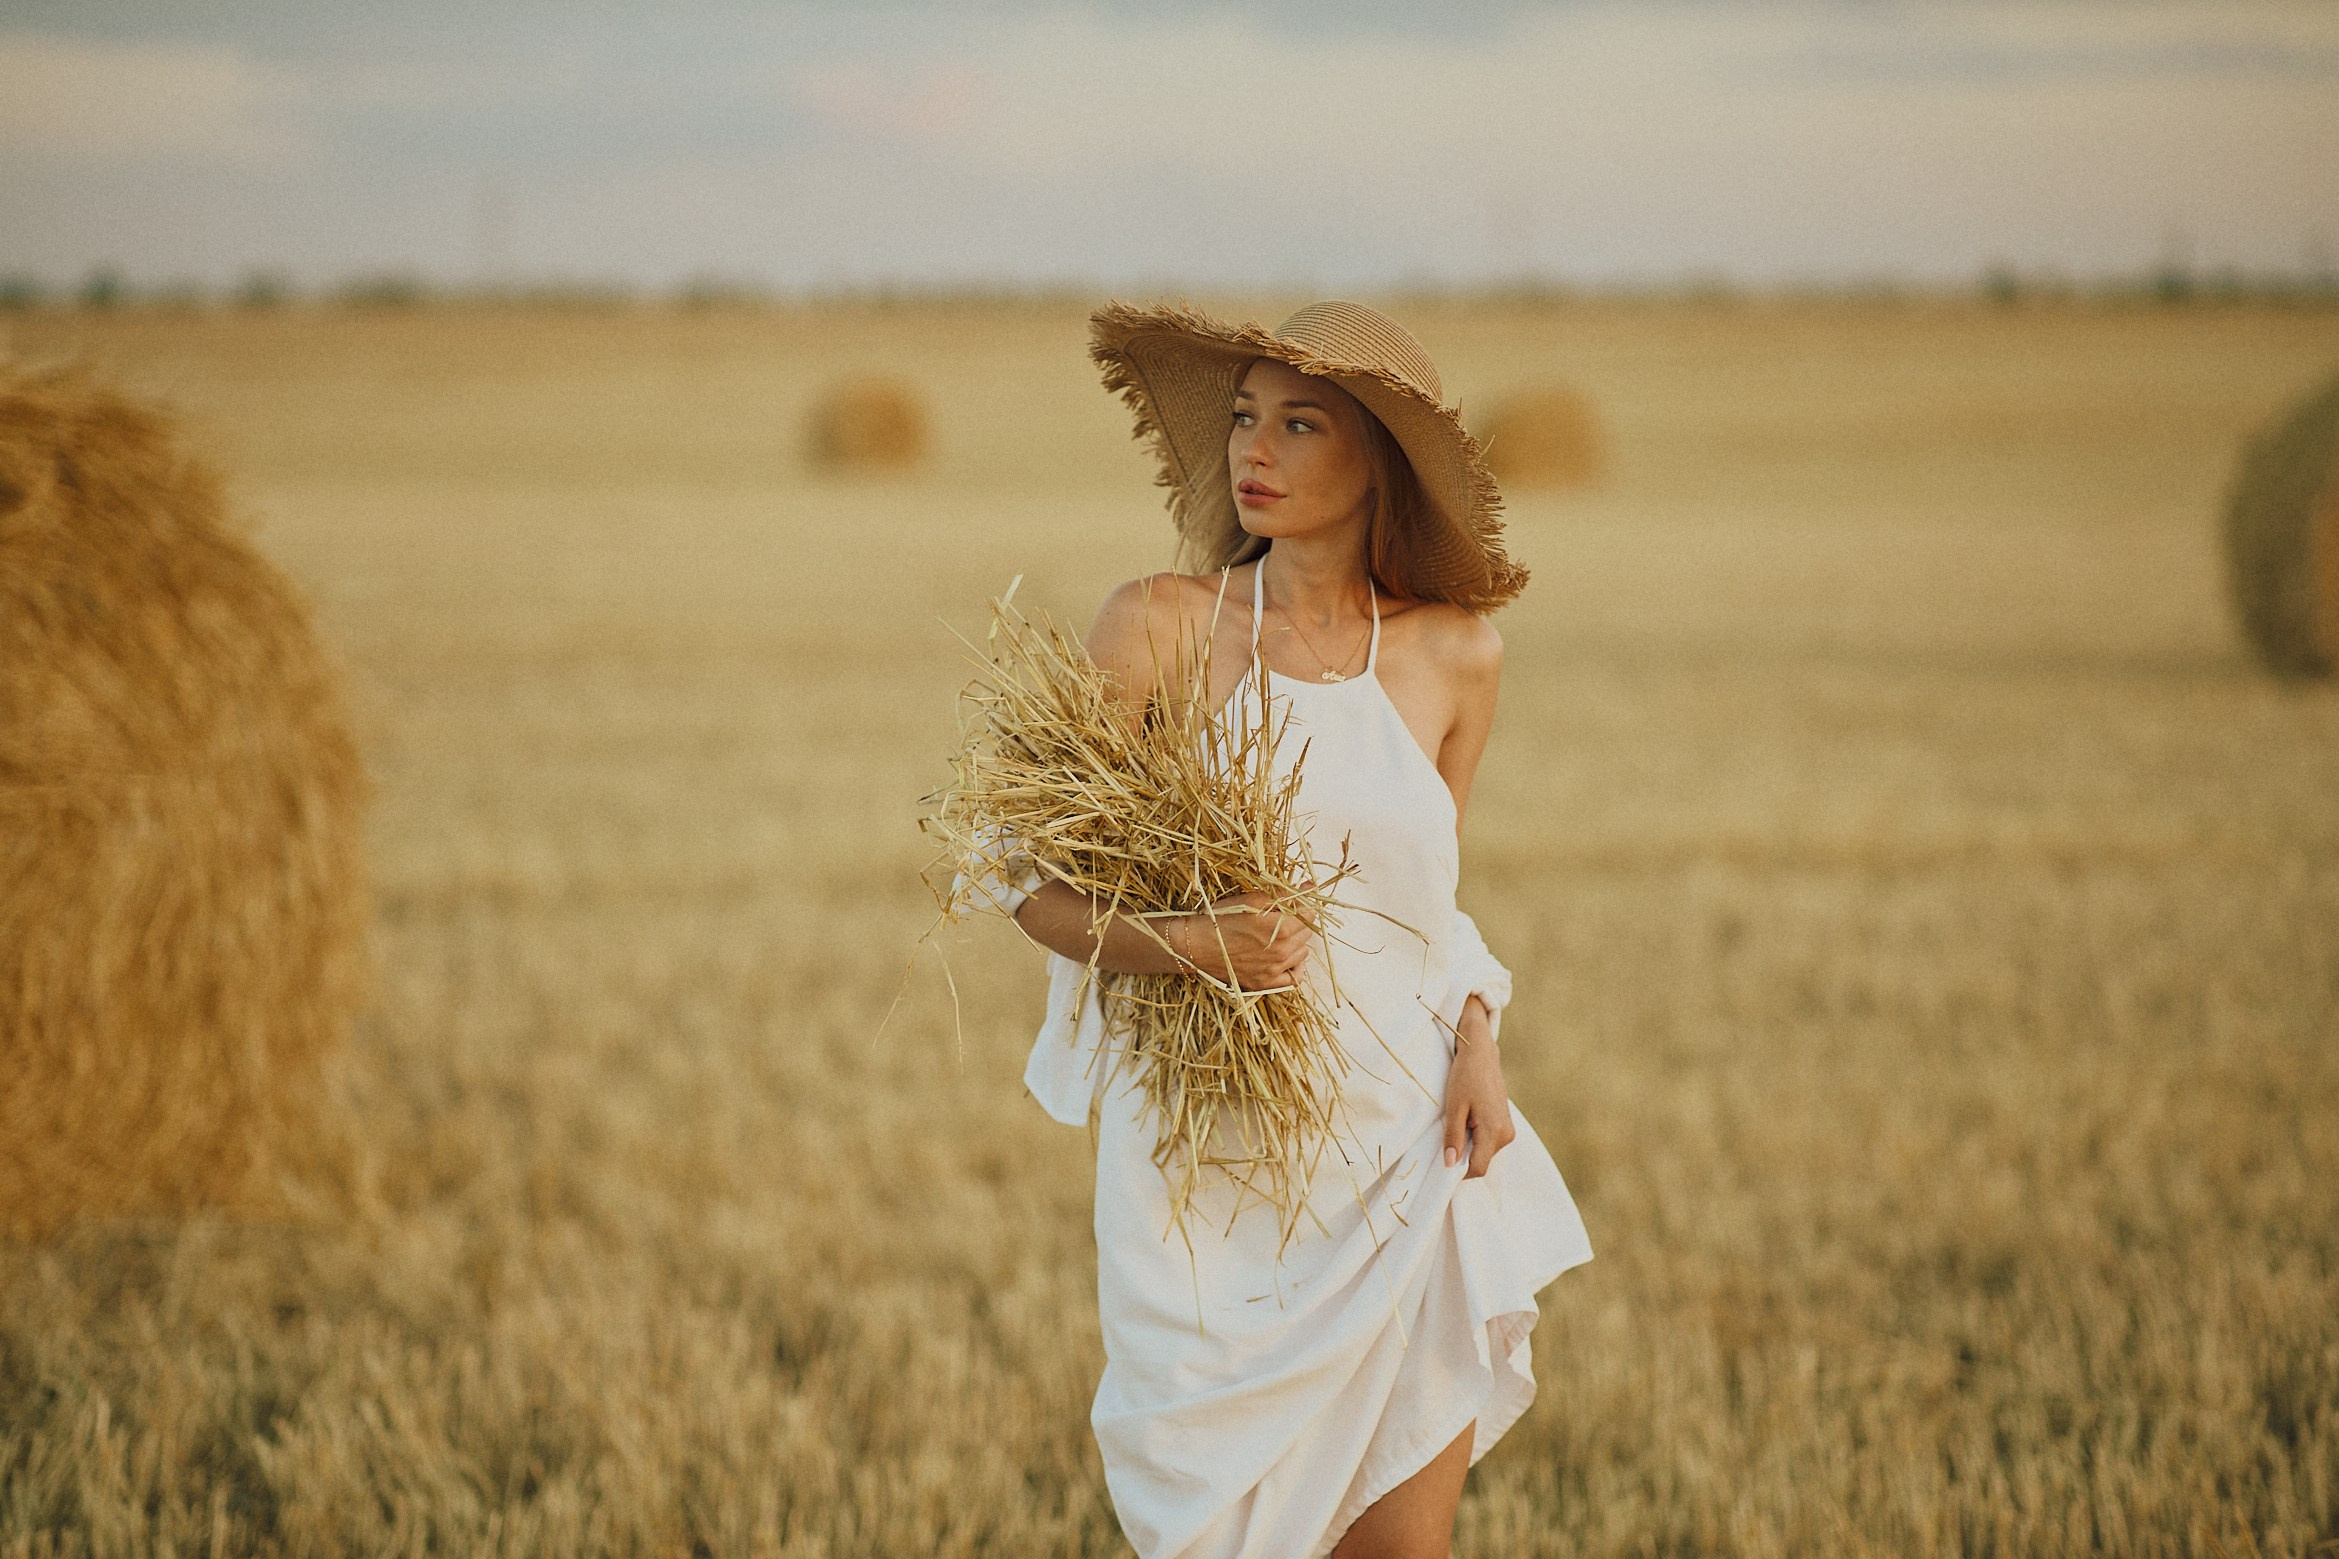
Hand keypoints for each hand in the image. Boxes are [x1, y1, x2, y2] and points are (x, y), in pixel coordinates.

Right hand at [1173, 891, 1311, 989]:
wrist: (1196, 945)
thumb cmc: (1221, 918)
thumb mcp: (1253, 899)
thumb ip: (1284, 895)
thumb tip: (1309, 886)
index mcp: (1282, 928)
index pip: (1309, 914)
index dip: (1303, 904)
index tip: (1296, 901)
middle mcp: (1282, 951)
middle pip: (1307, 933)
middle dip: (1299, 922)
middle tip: (1283, 916)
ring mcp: (1275, 970)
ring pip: (1302, 953)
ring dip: (1296, 943)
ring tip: (1279, 935)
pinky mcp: (1265, 983)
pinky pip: (1293, 979)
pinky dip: (1294, 967)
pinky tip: (1285, 958)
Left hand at [1442, 997, 1514, 1178]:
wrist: (1481, 1055)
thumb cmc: (1465, 1077)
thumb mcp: (1454, 1108)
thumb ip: (1453, 1138)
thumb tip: (1450, 1164)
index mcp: (1494, 1132)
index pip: (1477, 1168)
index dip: (1459, 1172)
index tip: (1441, 1166)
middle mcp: (1506, 1135)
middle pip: (1481, 1162)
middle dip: (1462, 1158)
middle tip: (1446, 1140)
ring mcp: (1508, 1130)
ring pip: (1484, 1153)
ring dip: (1468, 1147)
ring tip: (1457, 1124)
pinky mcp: (1505, 1125)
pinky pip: (1488, 1143)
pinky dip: (1474, 1139)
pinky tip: (1466, 1121)